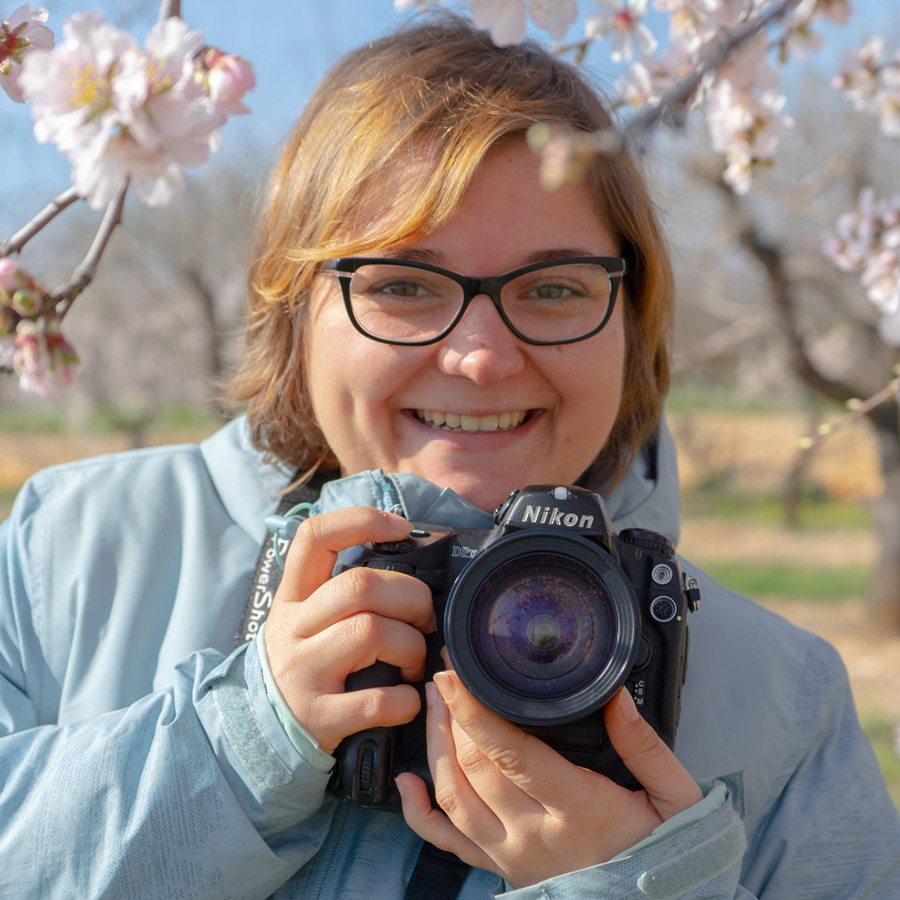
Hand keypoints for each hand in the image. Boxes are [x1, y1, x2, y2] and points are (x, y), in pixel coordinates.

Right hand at [263, 506, 435, 753]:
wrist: (258, 735)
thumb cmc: (303, 665)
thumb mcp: (305, 620)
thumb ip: (341, 592)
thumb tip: (406, 558)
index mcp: (293, 598)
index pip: (315, 537)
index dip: (362, 521)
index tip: (402, 528)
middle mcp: (293, 629)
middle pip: (361, 586)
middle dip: (411, 597)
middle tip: (424, 618)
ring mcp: (302, 672)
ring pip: (372, 632)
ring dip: (411, 647)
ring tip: (413, 662)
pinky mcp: (318, 717)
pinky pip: (378, 699)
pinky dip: (406, 700)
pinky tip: (405, 700)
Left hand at [397, 672, 702, 888]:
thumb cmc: (664, 850)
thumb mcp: (673, 795)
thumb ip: (644, 744)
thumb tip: (615, 696)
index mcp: (578, 809)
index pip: (511, 753)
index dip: (474, 712)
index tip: (454, 676)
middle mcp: (535, 835)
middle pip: (474, 768)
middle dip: (450, 717)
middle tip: (444, 678)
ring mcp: (512, 856)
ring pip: (454, 797)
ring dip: (435, 748)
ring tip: (433, 707)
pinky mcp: (501, 868)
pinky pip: (448, 843)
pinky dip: (419, 813)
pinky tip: (406, 783)